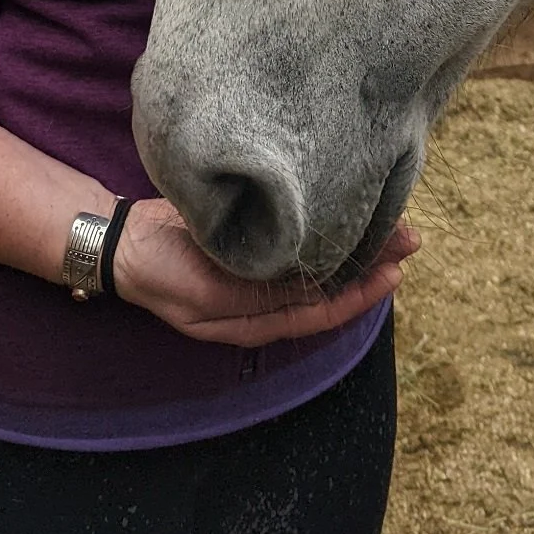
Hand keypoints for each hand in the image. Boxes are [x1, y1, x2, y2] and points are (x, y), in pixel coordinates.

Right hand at [110, 197, 419, 347]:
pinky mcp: (252, 244)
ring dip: (355, 244)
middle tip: (410, 236)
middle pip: (329, 286)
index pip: (324, 311)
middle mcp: (266, 301)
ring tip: (391, 222)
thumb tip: (313, 286)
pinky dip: (327, 230)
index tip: (397, 269)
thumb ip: (258, 292)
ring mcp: (258, 273)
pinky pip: (300, 244)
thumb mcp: (209, 288)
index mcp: (257, 321)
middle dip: (371, 263)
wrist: (123, 242)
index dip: (363, 293)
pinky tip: (343, 212)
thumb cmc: (163, 271)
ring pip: (319, 263)